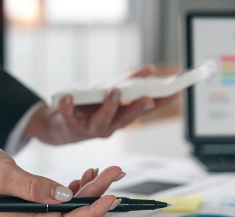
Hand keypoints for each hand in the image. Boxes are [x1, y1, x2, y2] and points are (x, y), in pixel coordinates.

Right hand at [0, 135, 121, 216]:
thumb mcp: (5, 174)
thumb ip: (34, 187)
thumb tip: (65, 195)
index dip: (91, 213)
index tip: (111, 199)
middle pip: (73, 213)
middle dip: (97, 194)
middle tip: (115, 172)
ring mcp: (33, 212)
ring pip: (71, 204)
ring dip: (90, 188)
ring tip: (106, 170)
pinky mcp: (35, 201)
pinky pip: (62, 198)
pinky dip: (77, 186)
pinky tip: (87, 175)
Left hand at [24, 65, 178, 145]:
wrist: (60, 128)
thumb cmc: (88, 108)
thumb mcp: (109, 94)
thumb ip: (129, 82)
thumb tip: (150, 70)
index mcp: (122, 117)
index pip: (145, 110)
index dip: (161, 103)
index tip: (175, 94)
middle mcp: (110, 125)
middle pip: (127, 118)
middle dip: (138, 108)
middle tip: (148, 98)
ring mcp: (91, 128)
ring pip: (102, 120)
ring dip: (109, 106)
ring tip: (114, 91)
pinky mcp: (71, 126)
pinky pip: (69, 116)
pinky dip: (68, 107)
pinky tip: (69, 97)